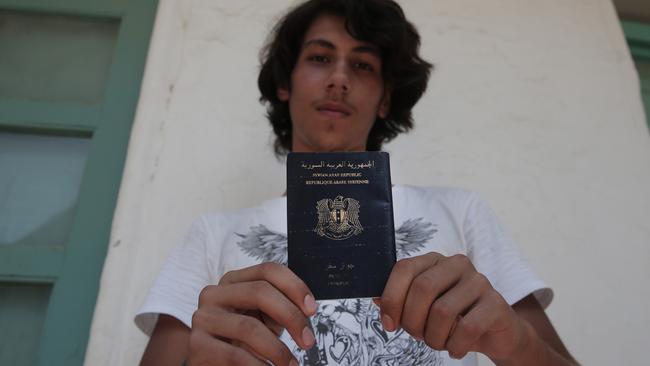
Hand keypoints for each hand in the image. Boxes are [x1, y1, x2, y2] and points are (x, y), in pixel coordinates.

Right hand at [188, 262, 317, 365]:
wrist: (213, 364)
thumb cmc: (242, 341)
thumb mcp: (263, 319)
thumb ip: (280, 308)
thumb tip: (307, 310)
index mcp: (233, 281)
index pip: (268, 270)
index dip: (295, 286)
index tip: (312, 309)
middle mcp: (214, 294)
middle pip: (260, 292)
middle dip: (291, 316)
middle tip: (308, 341)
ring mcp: (203, 318)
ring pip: (249, 327)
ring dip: (277, 350)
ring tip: (290, 364)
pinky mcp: (197, 345)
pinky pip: (236, 355)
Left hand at [376, 252, 526, 359]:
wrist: (496, 332)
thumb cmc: (455, 318)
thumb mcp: (425, 307)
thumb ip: (401, 300)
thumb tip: (375, 298)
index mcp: (434, 261)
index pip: (405, 268)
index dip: (391, 298)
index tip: (389, 324)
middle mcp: (456, 264)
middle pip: (422, 288)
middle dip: (413, 320)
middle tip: (417, 336)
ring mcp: (479, 282)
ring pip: (443, 311)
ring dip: (434, 337)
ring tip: (438, 343)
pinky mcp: (496, 303)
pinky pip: (467, 328)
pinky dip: (455, 346)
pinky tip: (455, 349)